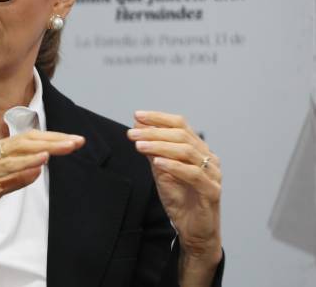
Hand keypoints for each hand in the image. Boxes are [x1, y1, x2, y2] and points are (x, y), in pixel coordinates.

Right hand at [0, 130, 83, 254]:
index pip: (26, 141)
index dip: (50, 139)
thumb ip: (15, 180)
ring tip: (68, 145)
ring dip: (47, 146)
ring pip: (20, 149)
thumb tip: (38, 171)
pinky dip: (26, 161)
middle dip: (55, 139)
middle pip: (27, 140)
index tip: (71, 141)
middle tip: (78, 140)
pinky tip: (42, 157)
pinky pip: (6, 166)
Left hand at [127, 111, 221, 265]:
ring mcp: (213, 174)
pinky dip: (174, 166)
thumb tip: (138, 129)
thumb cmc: (180, 200)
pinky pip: (194, 174)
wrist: (193, 230)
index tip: (137, 115)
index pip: (180, 125)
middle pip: (182, 136)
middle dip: (154, 132)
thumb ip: (153, 152)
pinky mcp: (212, 191)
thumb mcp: (161, 172)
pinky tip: (157, 162)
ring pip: (187, 152)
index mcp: (198, 149)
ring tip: (139, 145)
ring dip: (160, 146)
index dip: (159, 118)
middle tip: (132, 133)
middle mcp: (209, 158)